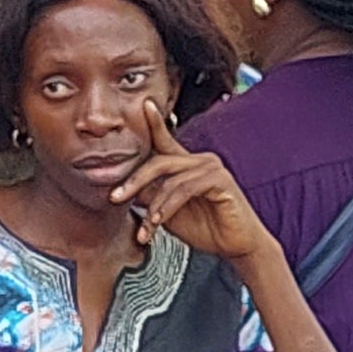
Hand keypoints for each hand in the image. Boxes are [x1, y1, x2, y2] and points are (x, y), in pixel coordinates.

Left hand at [111, 110, 266, 265]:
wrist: (237, 246)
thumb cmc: (207, 229)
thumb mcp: (170, 213)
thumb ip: (152, 198)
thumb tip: (126, 190)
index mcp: (187, 165)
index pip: (165, 141)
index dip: (154, 123)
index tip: (143, 105)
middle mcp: (200, 160)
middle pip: (159, 161)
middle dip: (134, 180)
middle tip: (115, 197)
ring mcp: (212, 168)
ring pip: (170, 179)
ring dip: (153, 205)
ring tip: (145, 228)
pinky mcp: (220, 180)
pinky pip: (185, 189)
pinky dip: (168, 206)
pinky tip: (159, 220)